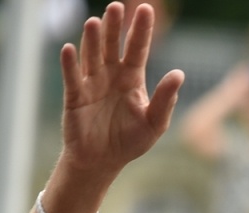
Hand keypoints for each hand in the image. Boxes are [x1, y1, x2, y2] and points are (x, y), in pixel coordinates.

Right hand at [57, 2, 182, 174]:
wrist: (103, 161)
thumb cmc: (130, 141)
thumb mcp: (154, 123)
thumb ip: (165, 99)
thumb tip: (179, 74)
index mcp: (132, 79)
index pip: (137, 49)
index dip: (141, 30)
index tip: (145, 9)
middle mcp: (111, 75)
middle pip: (112, 46)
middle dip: (114, 26)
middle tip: (116, 6)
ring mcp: (91, 83)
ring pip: (91, 56)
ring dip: (92, 40)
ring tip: (95, 22)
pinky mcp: (75, 96)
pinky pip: (72, 77)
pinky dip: (70, 63)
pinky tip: (70, 48)